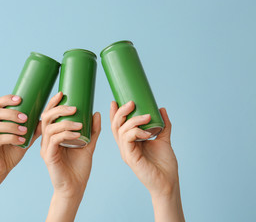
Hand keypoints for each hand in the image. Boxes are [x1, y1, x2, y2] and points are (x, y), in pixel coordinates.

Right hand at [0, 95, 40, 179]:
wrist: (1, 169)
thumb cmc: (12, 151)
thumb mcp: (26, 137)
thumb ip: (34, 128)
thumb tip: (49, 118)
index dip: (7, 99)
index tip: (20, 99)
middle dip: (12, 113)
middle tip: (25, 118)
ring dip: (12, 126)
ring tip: (24, 130)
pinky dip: (11, 138)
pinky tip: (21, 141)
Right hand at [41, 92, 100, 221]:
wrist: (75, 188)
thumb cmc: (79, 167)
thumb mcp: (88, 145)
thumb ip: (92, 130)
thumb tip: (97, 112)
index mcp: (53, 136)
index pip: (49, 115)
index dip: (53, 103)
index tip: (63, 93)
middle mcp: (46, 140)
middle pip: (46, 118)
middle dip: (59, 109)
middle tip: (74, 107)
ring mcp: (45, 149)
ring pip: (49, 128)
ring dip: (65, 122)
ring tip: (80, 123)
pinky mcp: (48, 157)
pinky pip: (53, 141)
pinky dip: (65, 134)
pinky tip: (76, 133)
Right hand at [110, 101, 183, 221]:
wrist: (168, 182)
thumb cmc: (164, 164)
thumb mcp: (163, 139)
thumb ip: (163, 125)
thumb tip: (161, 109)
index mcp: (130, 143)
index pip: (118, 126)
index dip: (115, 113)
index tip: (116, 101)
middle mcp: (125, 147)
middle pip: (116, 126)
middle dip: (121, 112)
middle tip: (131, 102)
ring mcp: (126, 152)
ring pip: (121, 131)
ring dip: (133, 121)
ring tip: (146, 116)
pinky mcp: (130, 158)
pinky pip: (127, 140)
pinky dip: (135, 132)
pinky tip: (146, 133)